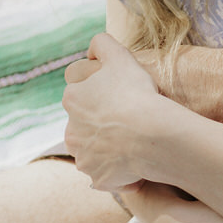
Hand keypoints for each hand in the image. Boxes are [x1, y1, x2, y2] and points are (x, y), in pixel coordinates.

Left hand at [62, 33, 160, 192]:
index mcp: (72, 100)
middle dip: (102, 124)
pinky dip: (120, 171)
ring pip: (95, 152)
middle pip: (86, 126)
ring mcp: (83, 158)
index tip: (120, 98)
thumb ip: (102, 44)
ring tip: (135, 142)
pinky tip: (137, 163)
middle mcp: (70, 132)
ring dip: (109, 149)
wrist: (151, 133)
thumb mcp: (119, 56)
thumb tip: (92, 49)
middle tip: (130, 120)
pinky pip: (109, 175)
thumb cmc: (135, 93)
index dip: (102, 95)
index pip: (81, 95)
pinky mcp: (98, 179)